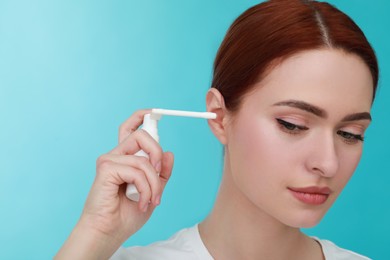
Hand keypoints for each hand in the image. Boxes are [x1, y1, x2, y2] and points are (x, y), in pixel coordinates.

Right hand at [55, 110, 173, 258]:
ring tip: (151, 200)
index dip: (140, 117)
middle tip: (160, 172)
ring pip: (143, 160)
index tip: (153, 111)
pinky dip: (145, 189)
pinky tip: (141, 202)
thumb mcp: (153, 190)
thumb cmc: (127, 214)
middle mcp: (116, 155)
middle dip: (157, 153)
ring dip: (154, 184)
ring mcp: (109, 160)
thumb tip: (169, 153)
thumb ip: (160, 173)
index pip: (131, 130)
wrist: (110, 232)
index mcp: (126, 158)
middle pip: (141, 135)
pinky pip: (136, 171)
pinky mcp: (106, 169)